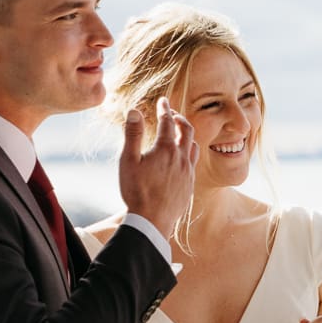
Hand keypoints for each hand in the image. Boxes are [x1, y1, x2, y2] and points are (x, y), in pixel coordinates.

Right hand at [118, 98, 197, 239]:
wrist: (152, 221)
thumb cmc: (137, 191)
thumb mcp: (128, 161)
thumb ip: (133, 134)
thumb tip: (135, 111)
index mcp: (166, 149)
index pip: (167, 121)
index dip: (165, 108)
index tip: (163, 101)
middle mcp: (181, 158)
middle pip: (187, 130)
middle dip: (180, 118)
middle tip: (172, 114)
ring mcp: (188, 172)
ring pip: (193, 147)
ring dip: (187, 136)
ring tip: (179, 134)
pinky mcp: (189, 185)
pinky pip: (193, 163)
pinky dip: (188, 153)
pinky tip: (181, 159)